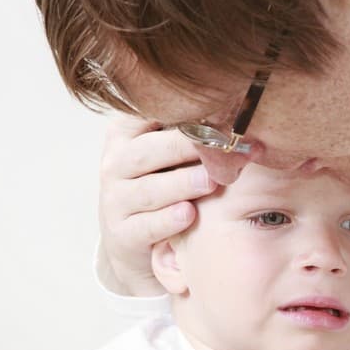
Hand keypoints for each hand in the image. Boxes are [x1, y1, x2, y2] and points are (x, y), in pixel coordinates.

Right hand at [98, 114, 216, 295]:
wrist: (136, 238)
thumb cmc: (163, 184)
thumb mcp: (169, 154)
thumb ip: (190, 134)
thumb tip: (234, 117)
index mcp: (125, 135)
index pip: (146, 116)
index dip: (178, 114)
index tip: (214, 111)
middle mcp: (116, 164)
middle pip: (146, 152)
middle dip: (183, 147)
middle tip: (218, 147)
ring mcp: (115, 200)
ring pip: (148, 190)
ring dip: (181, 184)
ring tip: (210, 182)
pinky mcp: (122, 233)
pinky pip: (146, 226)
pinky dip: (167, 220)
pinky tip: (188, 214)